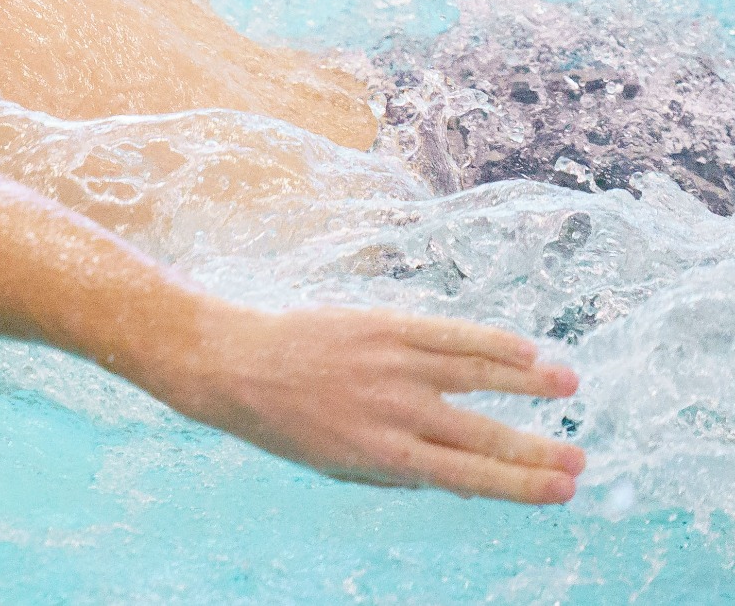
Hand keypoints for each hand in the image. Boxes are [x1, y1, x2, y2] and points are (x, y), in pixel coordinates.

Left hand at [163, 303, 584, 502]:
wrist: (239, 366)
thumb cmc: (289, 424)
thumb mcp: (342, 466)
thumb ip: (402, 470)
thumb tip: (463, 475)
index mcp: (386, 454)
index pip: (471, 475)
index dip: (521, 484)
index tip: (562, 491)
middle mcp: (397, 411)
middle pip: (484, 433)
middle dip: (536, 449)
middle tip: (580, 459)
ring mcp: (394, 365)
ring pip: (477, 374)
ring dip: (528, 382)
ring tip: (569, 387)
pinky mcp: (385, 327)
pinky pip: (450, 335)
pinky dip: (491, 342)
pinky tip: (524, 349)